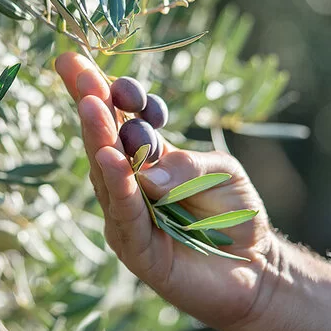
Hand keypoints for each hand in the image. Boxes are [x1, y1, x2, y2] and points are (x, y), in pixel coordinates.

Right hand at [55, 52, 280, 330]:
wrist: (257, 270)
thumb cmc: (236, 215)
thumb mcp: (221, 172)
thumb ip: (187, 164)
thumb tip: (147, 169)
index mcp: (148, 159)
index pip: (119, 119)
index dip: (100, 90)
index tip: (75, 60)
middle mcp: (130, 184)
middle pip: (105, 139)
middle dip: (90, 103)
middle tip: (73, 70)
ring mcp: (128, 216)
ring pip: (108, 173)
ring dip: (99, 138)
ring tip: (91, 105)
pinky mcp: (136, 248)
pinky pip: (124, 212)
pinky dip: (118, 185)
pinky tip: (109, 157)